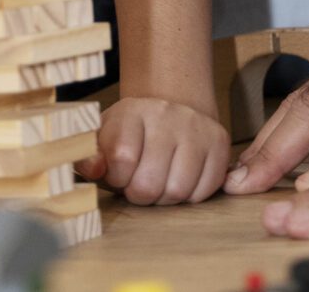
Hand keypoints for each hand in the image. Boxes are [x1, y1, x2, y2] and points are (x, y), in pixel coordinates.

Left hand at [77, 96, 229, 204]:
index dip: (117, 179)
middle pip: (149, 183)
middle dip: (140, 195)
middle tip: (139, 186)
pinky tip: (180, 180)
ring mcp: (196, 127)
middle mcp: (166, 114)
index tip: (119, 175)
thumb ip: (89, 158)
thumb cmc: (131, 135)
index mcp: (132, 112)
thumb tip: (94, 170)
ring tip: (159, 184)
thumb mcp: (103, 140)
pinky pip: (205, 190)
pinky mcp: (219, 141)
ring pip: (178, 190)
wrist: (171, 110)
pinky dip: (190, 196)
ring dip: (165, 199)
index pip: (122, 159)